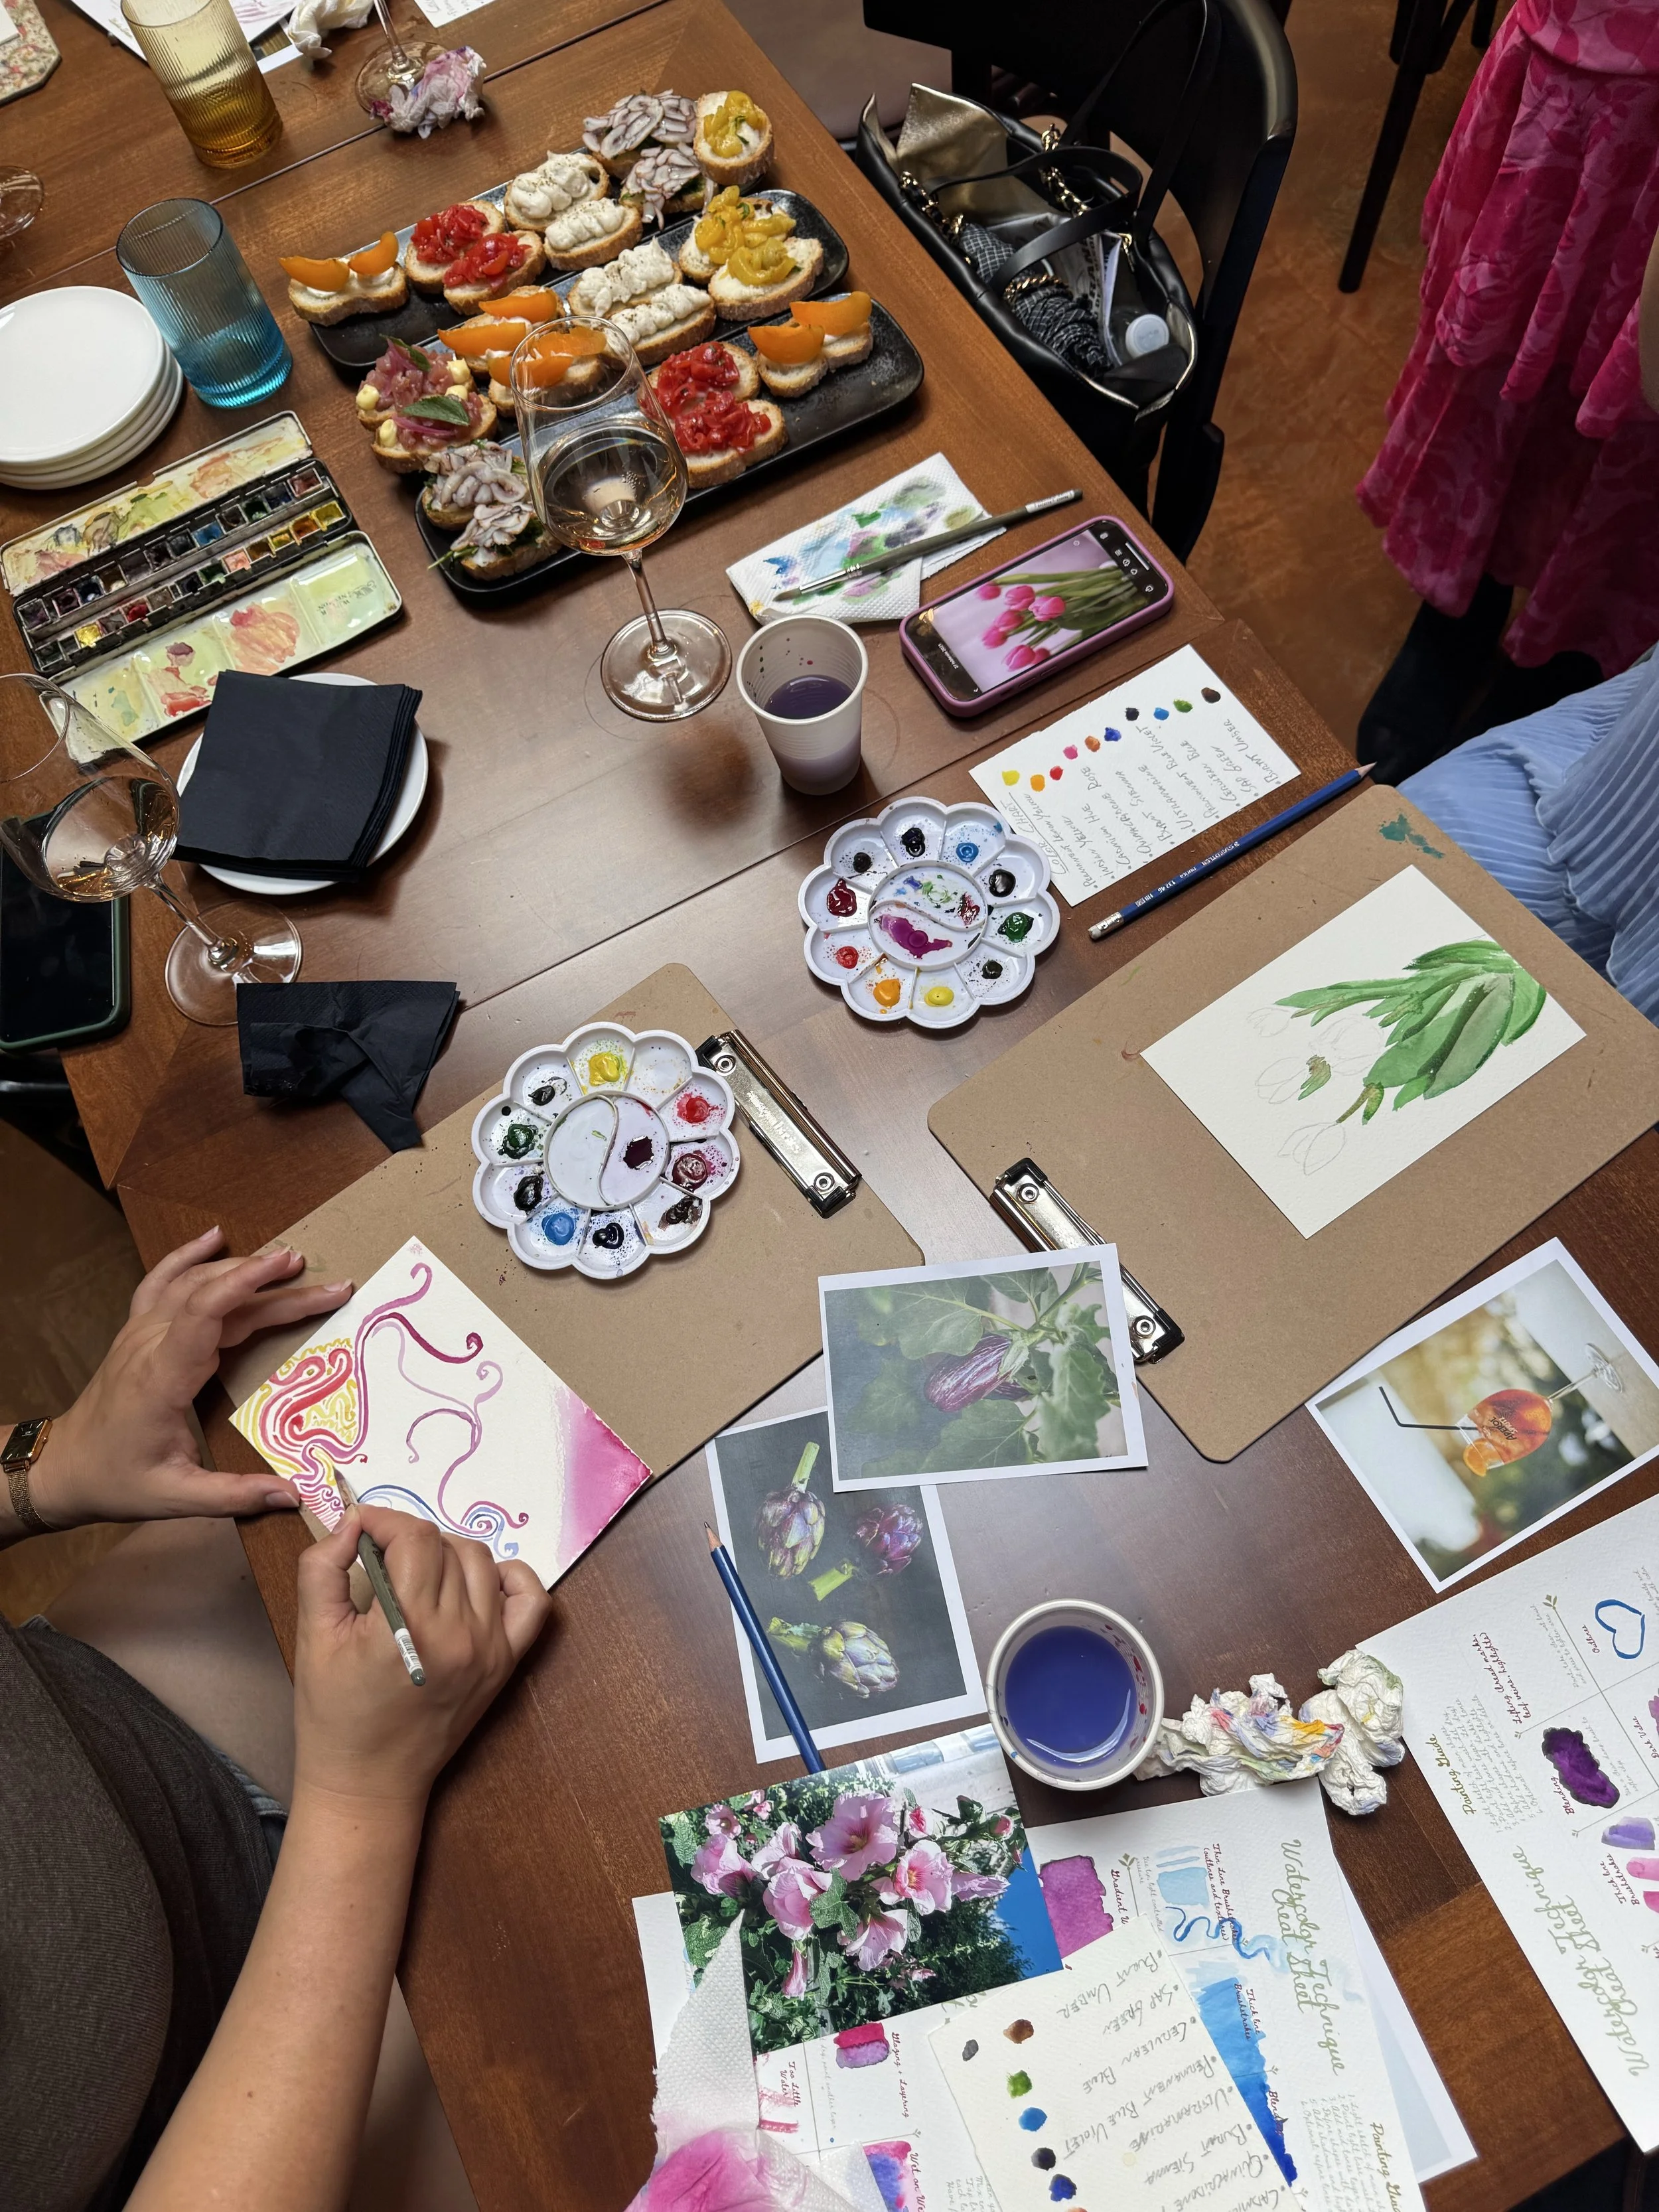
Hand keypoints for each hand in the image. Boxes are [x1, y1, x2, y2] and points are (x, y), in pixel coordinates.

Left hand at [28, 1227, 351, 1531]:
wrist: (62, 1467)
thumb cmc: (115, 1480)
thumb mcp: (173, 1497)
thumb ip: (233, 1494)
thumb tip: (292, 1494)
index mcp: (161, 1377)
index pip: (205, 1312)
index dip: (249, 1284)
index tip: (294, 1273)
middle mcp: (150, 1343)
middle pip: (216, 1296)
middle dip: (276, 1285)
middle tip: (330, 1285)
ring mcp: (140, 1332)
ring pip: (194, 1282)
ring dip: (244, 1268)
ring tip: (292, 1263)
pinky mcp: (138, 1331)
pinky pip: (162, 1281)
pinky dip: (189, 1256)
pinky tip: (214, 1237)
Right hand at [293, 1504, 550, 1812]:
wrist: (368, 1782)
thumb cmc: (334, 1715)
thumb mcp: (312, 1637)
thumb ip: (323, 1569)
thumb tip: (351, 1524)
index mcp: (410, 1627)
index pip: (415, 1538)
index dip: (383, 1520)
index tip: (360, 1527)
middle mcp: (460, 1633)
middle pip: (445, 1547)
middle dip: (407, 1539)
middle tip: (379, 1556)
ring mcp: (491, 1648)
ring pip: (482, 1563)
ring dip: (448, 1553)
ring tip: (416, 1571)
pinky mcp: (506, 1663)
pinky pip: (531, 1601)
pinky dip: (512, 1578)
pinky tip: (477, 1582)